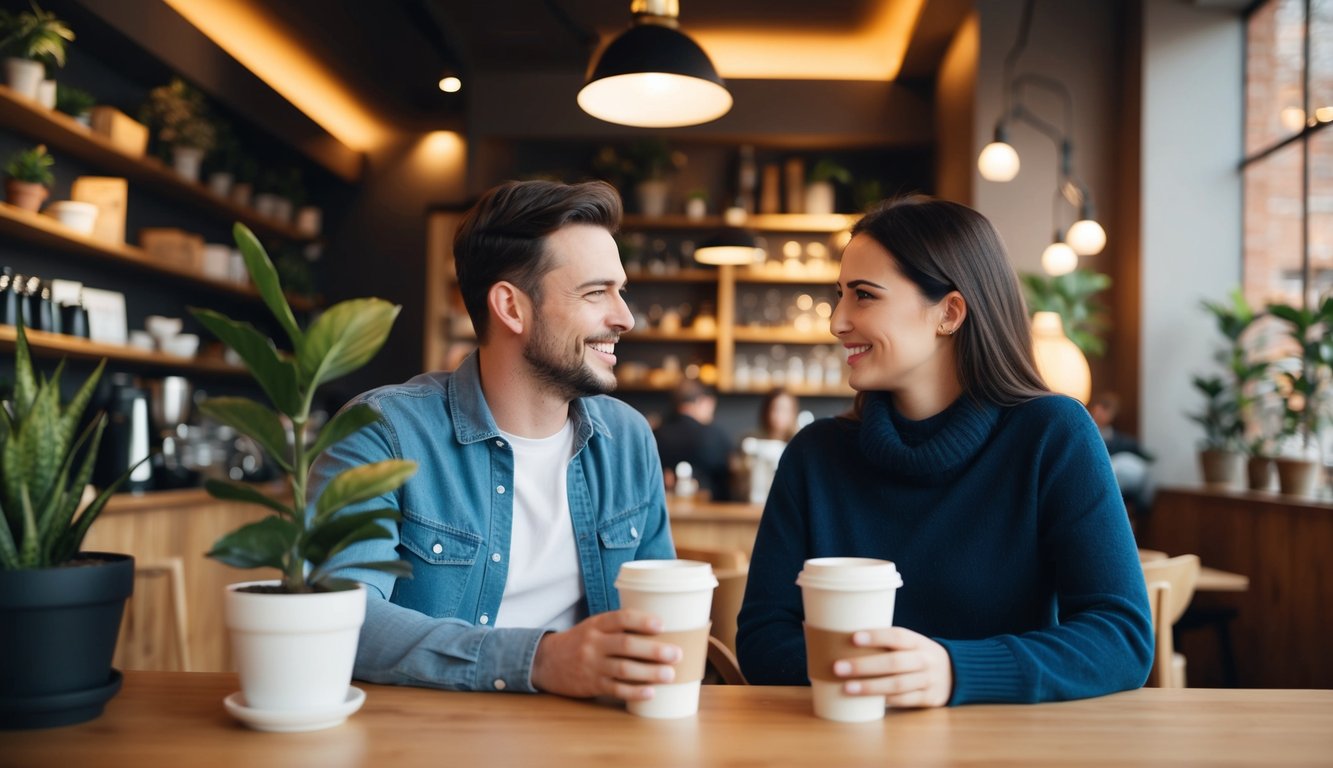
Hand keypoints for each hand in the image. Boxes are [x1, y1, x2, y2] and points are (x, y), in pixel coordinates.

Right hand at [530, 609, 681, 700]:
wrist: (547, 661)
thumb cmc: (581, 641)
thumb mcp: (594, 626)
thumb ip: (619, 626)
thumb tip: (660, 628)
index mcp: (597, 624)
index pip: (621, 618)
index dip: (642, 621)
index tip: (662, 625)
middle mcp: (594, 643)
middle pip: (626, 645)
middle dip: (654, 650)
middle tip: (676, 654)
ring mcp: (592, 665)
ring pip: (623, 669)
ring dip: (649, 673)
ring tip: (670, 675)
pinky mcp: (591, 684)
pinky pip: (615, 689)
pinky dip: (634, 692)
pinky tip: (650, 693)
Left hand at [832, 627, 952, 707]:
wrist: (955, 674)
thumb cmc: (918, 656)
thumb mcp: (911, 644)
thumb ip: (887, 643)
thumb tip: (843, 640)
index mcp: (919, 642)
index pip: (898, 636)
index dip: (876, 636)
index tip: (853, 638)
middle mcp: (925, 660)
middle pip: (894, 662)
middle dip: (864, 665)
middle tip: (838, 667)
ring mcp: (929, 681)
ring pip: (898, 685)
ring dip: (870, 687)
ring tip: (847, 688)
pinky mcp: (929, 699)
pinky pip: (904, 701)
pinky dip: (884, 700)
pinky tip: (865, 701)